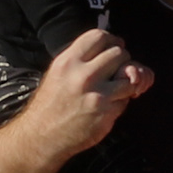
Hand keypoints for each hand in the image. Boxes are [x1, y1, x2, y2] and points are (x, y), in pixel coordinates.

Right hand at [29, 28, 151, 161]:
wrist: (42, 136)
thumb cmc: (51, 105)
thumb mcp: (59, 73)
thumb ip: (83, 60)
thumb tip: (114, 50)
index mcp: (68, 61)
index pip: (99, 36)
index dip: (112, 40)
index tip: (115, 47)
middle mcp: (83, 74)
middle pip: (119, 53)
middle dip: (122, 60)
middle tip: (117, 70)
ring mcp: (97, 94)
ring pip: (129, 76)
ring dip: (127, 82)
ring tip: (115, 89)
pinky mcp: (107, 112)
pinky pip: (126, 99)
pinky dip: (122, 101)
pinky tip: (108, 106)